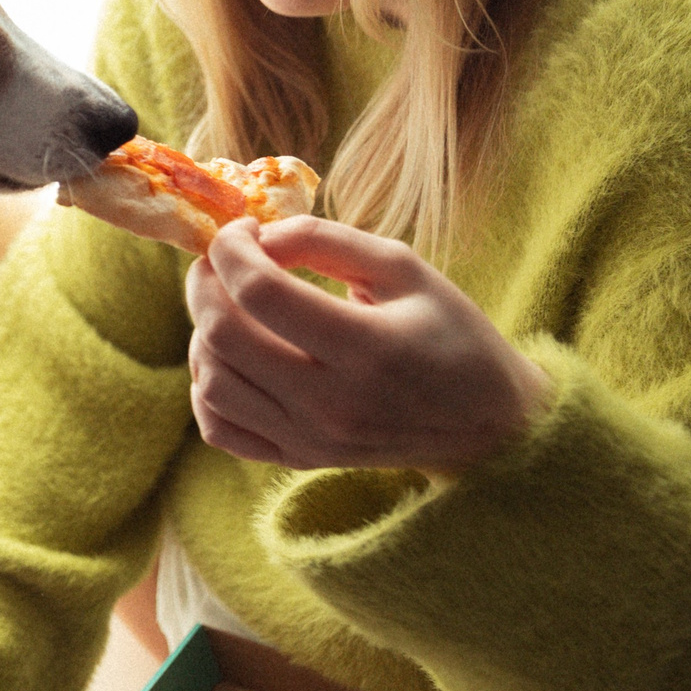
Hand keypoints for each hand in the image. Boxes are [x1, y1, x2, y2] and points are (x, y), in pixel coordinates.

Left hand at [184, 215, 549, 478]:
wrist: (487, 425)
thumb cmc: (450, 333)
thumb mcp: (404, 269)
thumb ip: (327, 241)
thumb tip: (260, 238)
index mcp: (366, 347)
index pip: (260, 293)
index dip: (232, 249)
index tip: (242, 230)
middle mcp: (331, 403)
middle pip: (223, 336)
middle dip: (204, 283)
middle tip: (221, 260)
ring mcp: (310, 439)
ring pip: (212, 383)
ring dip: (203, 332)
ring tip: (230, 305)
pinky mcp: (298, 460)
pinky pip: (218, 429)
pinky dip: (208, 387)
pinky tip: (231, 357)